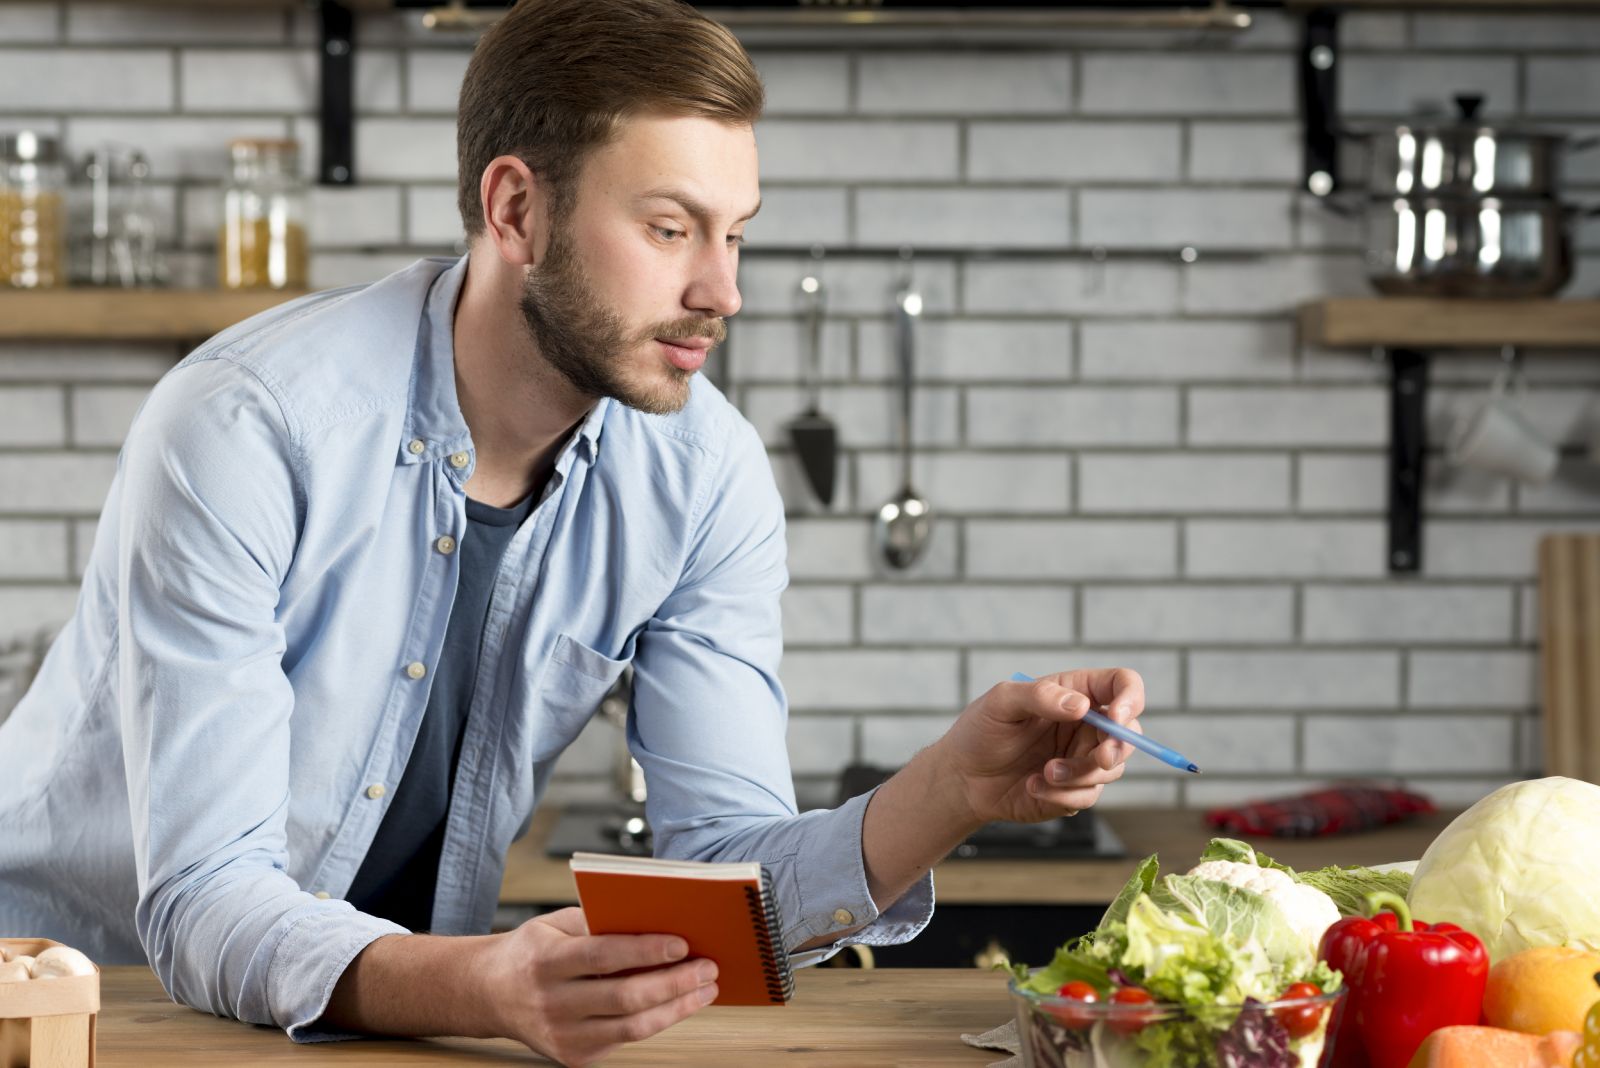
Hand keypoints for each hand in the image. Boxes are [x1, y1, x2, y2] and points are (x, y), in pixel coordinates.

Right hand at [482, 907, 718, 1066]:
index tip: (682, 944)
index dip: (645, 951)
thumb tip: (657, 922)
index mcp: (544, 961)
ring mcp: (561, 1036)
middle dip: (674, 982)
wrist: (490, 994)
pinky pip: (625, 1041)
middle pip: (624, 997)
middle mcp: (551, 1002)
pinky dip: (657, 1021)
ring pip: (632, 1028)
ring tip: (704, 989)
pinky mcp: (573, 1057)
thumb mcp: (555, 924)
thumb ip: (599, 922)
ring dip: (677, 1008)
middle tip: (708, 967)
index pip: (602, 955)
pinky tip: (678, 1005)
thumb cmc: (532, 951)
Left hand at [937, 669, 1144, 825]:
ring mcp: (1082, 758)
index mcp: (1074, 692)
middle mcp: (1085, 724)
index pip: (1122, 685)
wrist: (962, 778)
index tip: (1117, 718)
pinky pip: (1088, 796)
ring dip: (1080, 774)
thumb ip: (1039, 695)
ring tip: (1044, 772)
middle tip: (1098, 757)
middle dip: (1117, 747)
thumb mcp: (1001, 703)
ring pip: (1111, 768)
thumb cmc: (979, 732)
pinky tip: (1032, 786)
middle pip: (1130, 733)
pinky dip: (1062, 795)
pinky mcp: (1075, 790)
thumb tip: (1081, 705)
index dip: (1131, 699)